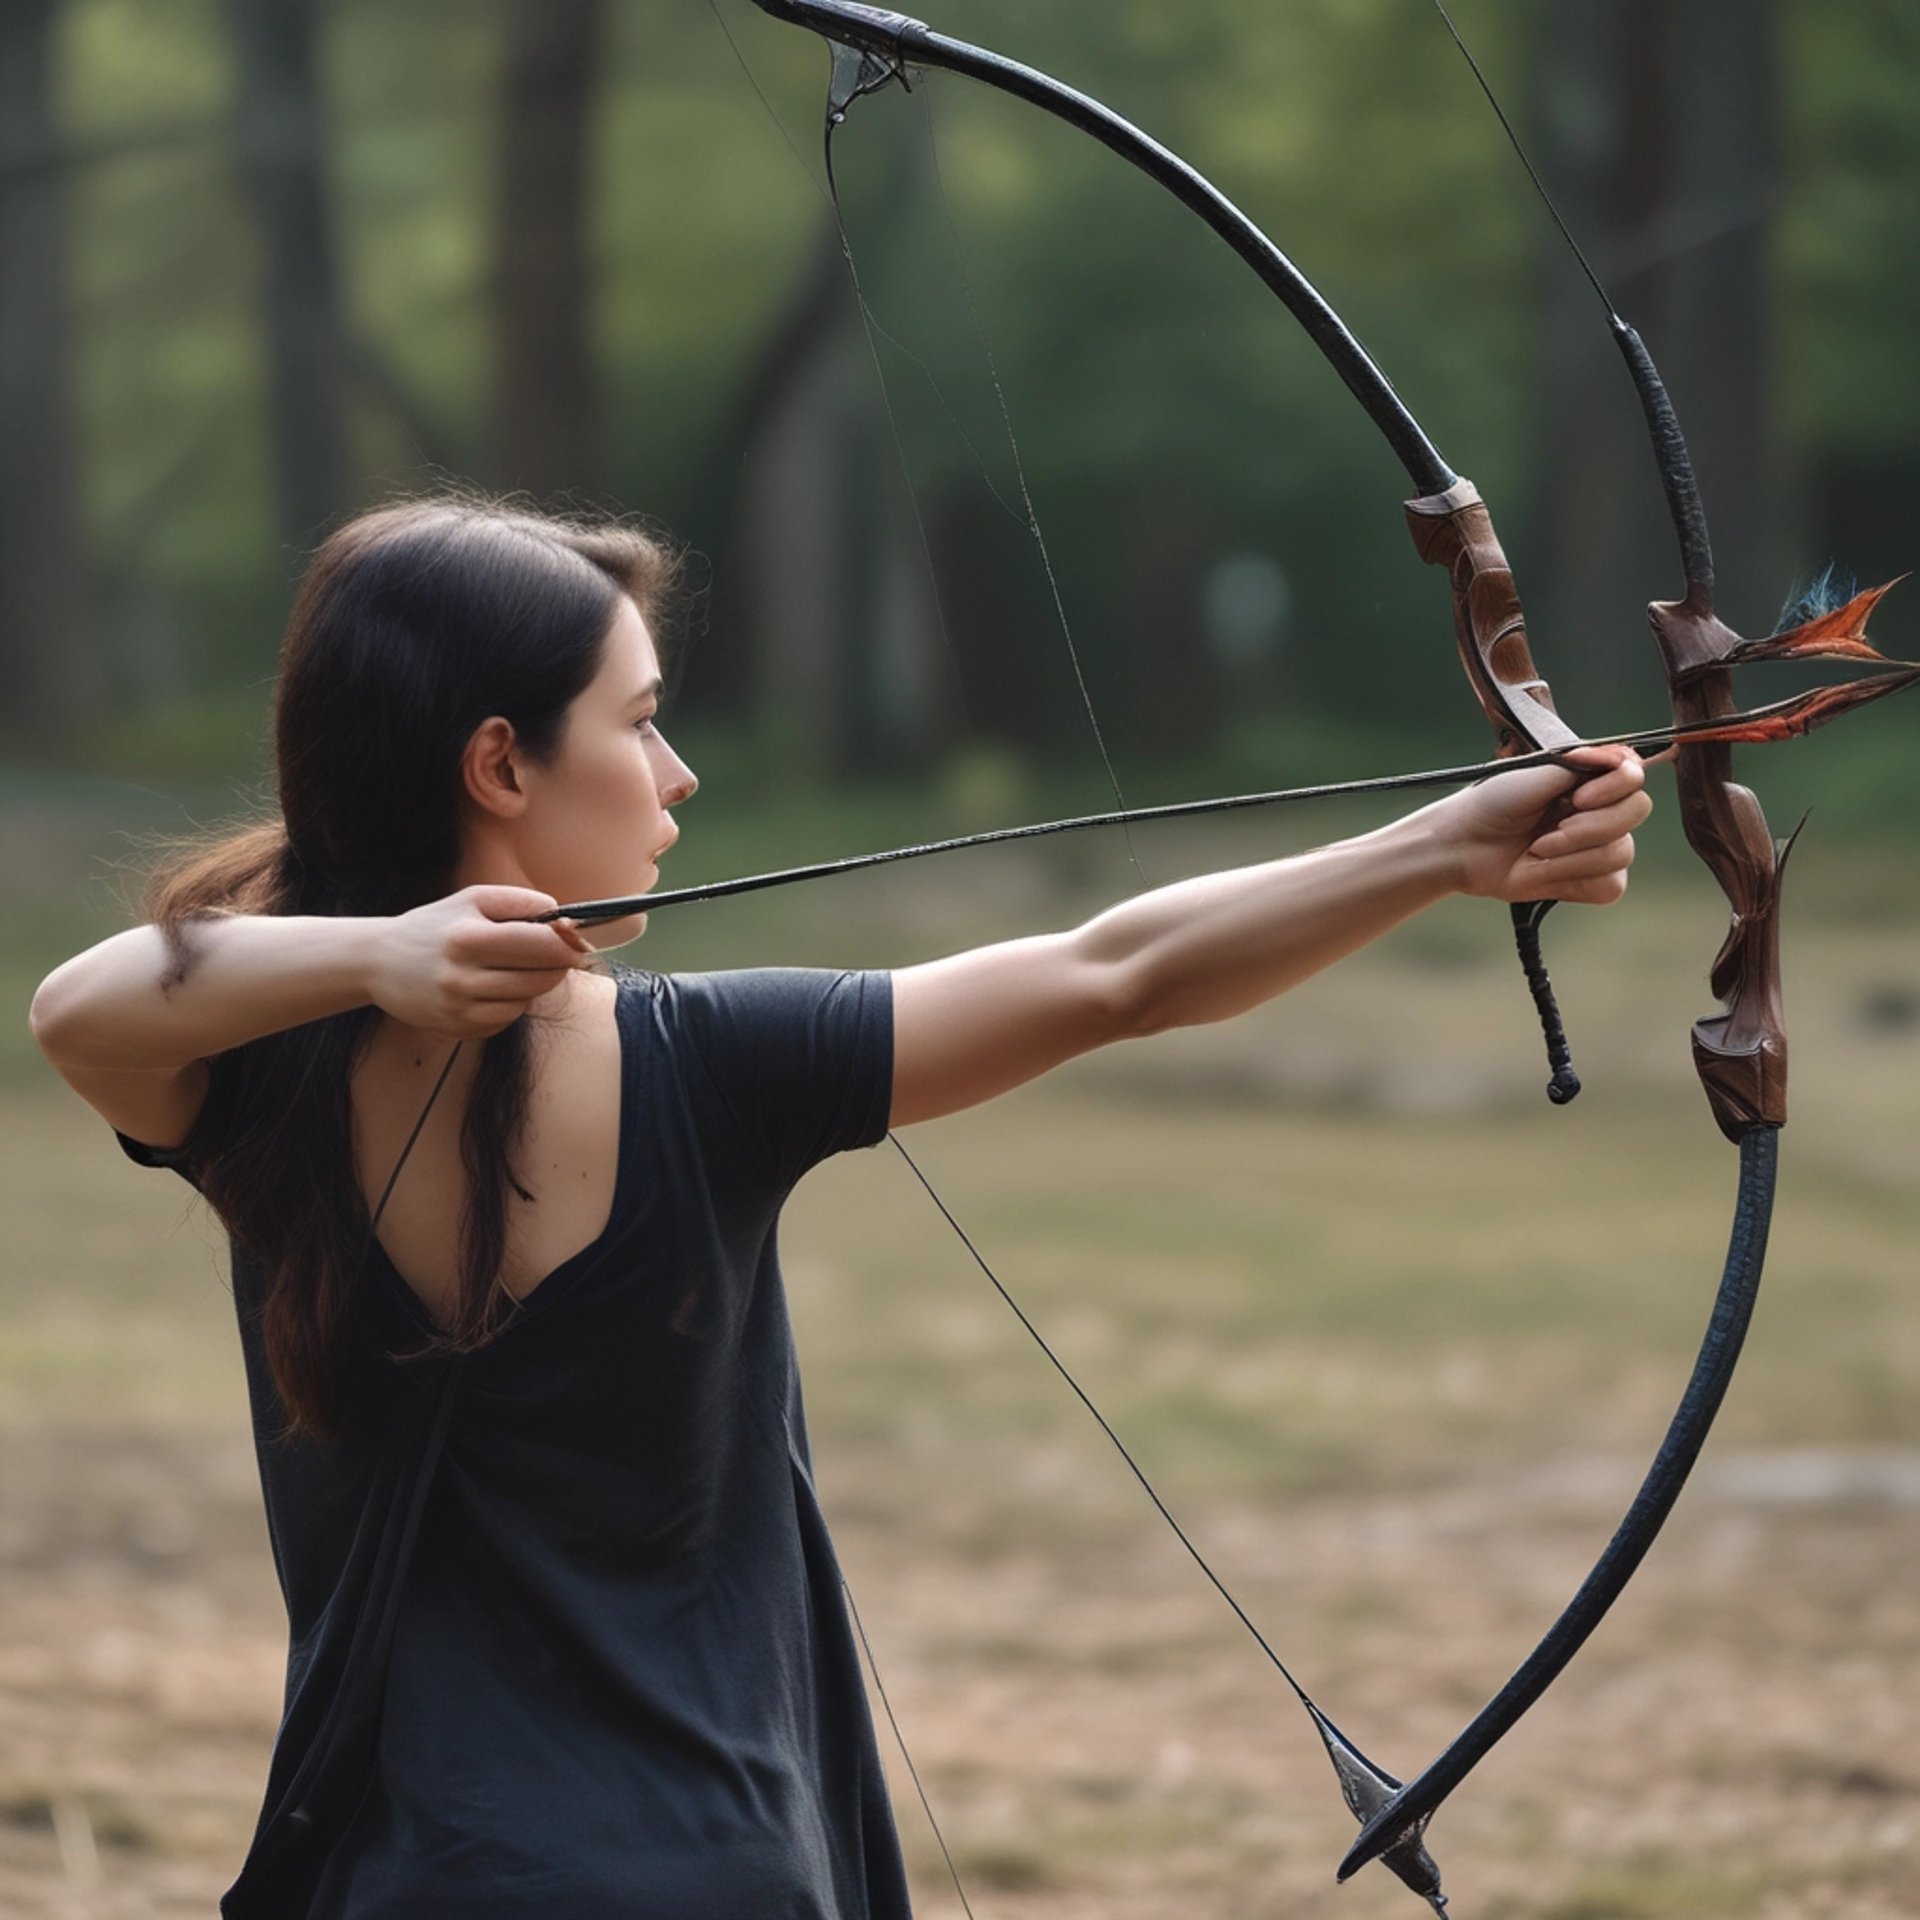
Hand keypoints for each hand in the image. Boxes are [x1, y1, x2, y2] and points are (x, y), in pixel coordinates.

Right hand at [364, 885, 596, 1037]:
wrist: (378, 963)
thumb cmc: (434, 926)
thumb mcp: (472, 900)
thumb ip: (519, 901)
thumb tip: (562, 915)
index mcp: (469, 938)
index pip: (542, 945)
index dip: (570, 944)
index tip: (580, 942)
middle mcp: (463, 976)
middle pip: (541, 977)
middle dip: (558, 966)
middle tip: (557, 955)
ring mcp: (459, 1007)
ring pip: (527, 1001)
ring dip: (533, 986)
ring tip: (514, 968)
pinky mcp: (458, 1028)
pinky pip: (506, 1019)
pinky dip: (510, 1005)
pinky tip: (492, 988)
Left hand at [1430, 744, 1653, 905]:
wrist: (1463, 845)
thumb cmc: (1493, 803)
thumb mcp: (1536, 772)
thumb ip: (1583, 764)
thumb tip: (1623, 758)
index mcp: (1590, 778)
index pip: (1634, 776)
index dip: (1613, 787)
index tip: (1575, 796)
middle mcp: (1599, 809)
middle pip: (1636, 812)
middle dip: (1588, 826)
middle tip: (1548, 831)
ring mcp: (1595, 846)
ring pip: (1622, 852)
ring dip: (1572, 854)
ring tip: (1537, 851)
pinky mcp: (1586, 880)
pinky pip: (1611, 885)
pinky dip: (1575, 878)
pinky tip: (1546, 870)